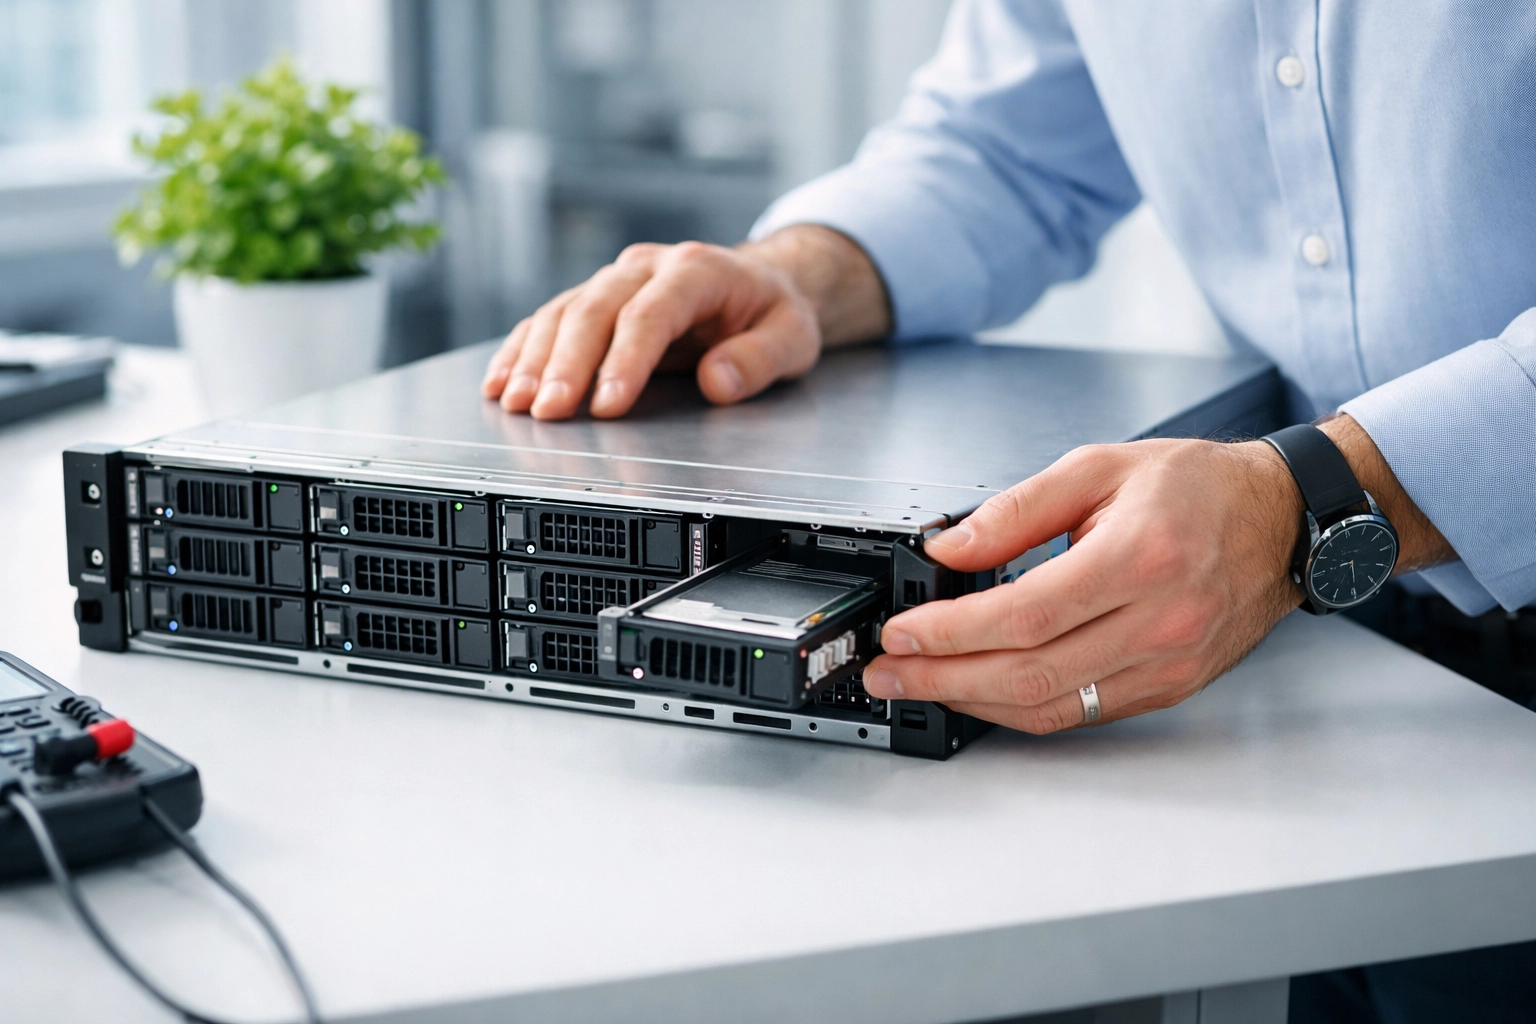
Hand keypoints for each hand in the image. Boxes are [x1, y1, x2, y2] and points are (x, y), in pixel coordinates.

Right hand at [481, 226, 891, 419]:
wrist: (759, 283)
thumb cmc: (773, 313)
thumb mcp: (792, 337)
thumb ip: (760, 359)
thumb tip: (717, 381)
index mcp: (697, 270)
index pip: (652, 313)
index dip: (626, 360)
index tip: (608, 404)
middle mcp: (647, 267)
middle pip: (595, 309)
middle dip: (566, 363)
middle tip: (548, 410)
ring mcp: (616, 280)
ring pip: (563, 312)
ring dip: (533, 359)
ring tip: (515, 402)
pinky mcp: (595, 298)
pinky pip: (550, 320)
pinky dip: (521, 351)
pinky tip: (500, 382)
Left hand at [860, 438, 1306, 732]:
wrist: (1281, 519)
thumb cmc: (1200, 487)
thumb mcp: (1097, 467)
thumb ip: (1016, 510)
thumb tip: (949, 548)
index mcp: (1140, 557)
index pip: (1025, 614)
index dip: (952, 631)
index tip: (902, 632)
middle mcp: (1160, 620)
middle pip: (1030, 672)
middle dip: (943, 679)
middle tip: (888, 674)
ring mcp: (1169, 663)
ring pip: (1053, 705)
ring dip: (974, 702)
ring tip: (920, 686)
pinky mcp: (1171, 686)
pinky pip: (1083, 712)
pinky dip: (1022, 708)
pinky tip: (982, 692)